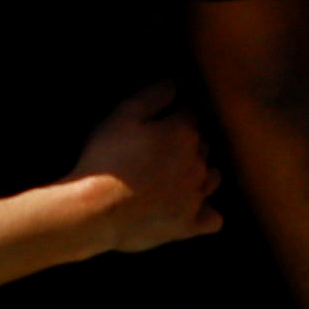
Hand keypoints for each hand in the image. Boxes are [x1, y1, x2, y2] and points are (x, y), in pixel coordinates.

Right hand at [71, 83, 224, 255]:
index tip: (159, 123)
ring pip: (212, 178)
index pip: (190, 115)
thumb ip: (154, 95)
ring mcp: (195, 196)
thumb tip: (175, 83)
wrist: (95, 210)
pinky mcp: (188, 225)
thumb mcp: (124, 115)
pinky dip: (207, 213)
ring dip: (200, 174)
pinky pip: (213, 219)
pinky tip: (195, 210)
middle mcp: (197, 163)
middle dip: (188, 145)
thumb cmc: (107, 159)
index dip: (174, 117)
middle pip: (202, 146)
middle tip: (160, 151)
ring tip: (176, 176)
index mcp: (184, 132)